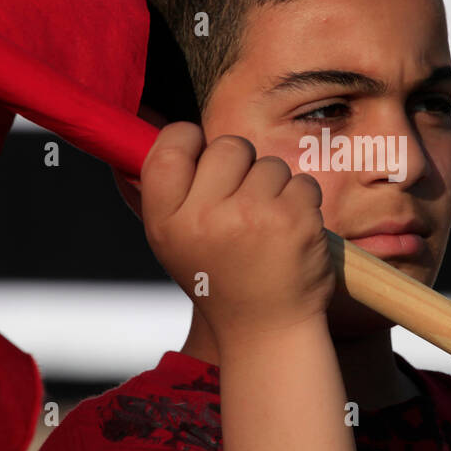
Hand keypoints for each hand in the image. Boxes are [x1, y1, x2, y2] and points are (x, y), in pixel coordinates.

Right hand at [127, 121, 335, 344]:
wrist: (266, 330)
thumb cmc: (220, 278)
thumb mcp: (173, 241)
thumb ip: (165, 188)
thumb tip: (147, 120)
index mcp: (167, 221)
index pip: (172, 145)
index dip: (191, 142)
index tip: (205, 163)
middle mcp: (204, 217)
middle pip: (228, 146)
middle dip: (242, 167)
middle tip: (243, 208)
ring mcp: (251, 216)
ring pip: (269, 164)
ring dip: (275, 189)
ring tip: (266, 230)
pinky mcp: (293, 219)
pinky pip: (301, 182)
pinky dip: (302, 204)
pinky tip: (290, 236)